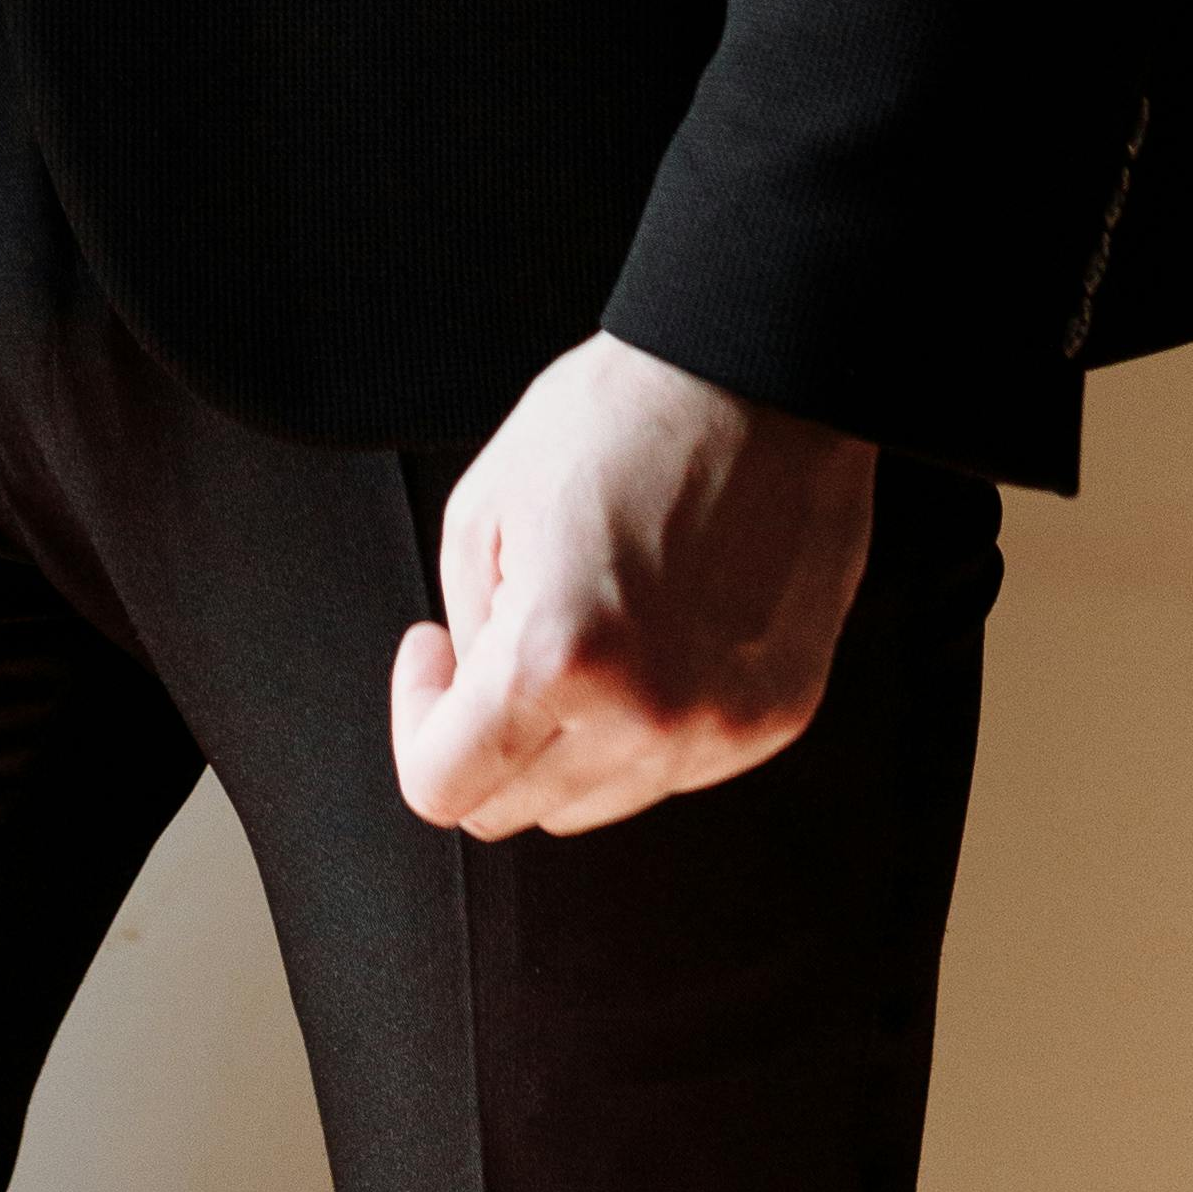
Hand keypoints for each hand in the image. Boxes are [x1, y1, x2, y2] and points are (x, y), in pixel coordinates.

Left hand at [386, 333, 875, 839]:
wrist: (761, 380)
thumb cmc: (620, 419)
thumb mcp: (484, 507)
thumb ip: (466, 630)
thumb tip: (473, 704)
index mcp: (557, 658)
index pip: (445, 789)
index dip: (417, 724)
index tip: (435, 662)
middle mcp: (647, 718)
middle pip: (519, 811)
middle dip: (487, 740)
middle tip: (496, 640)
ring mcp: (720, 729)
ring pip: (599, 801)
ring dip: (568, 737)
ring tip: (586, 624)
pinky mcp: (775, 721)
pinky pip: (676, 767)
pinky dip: (645, 722)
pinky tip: (653, 630)